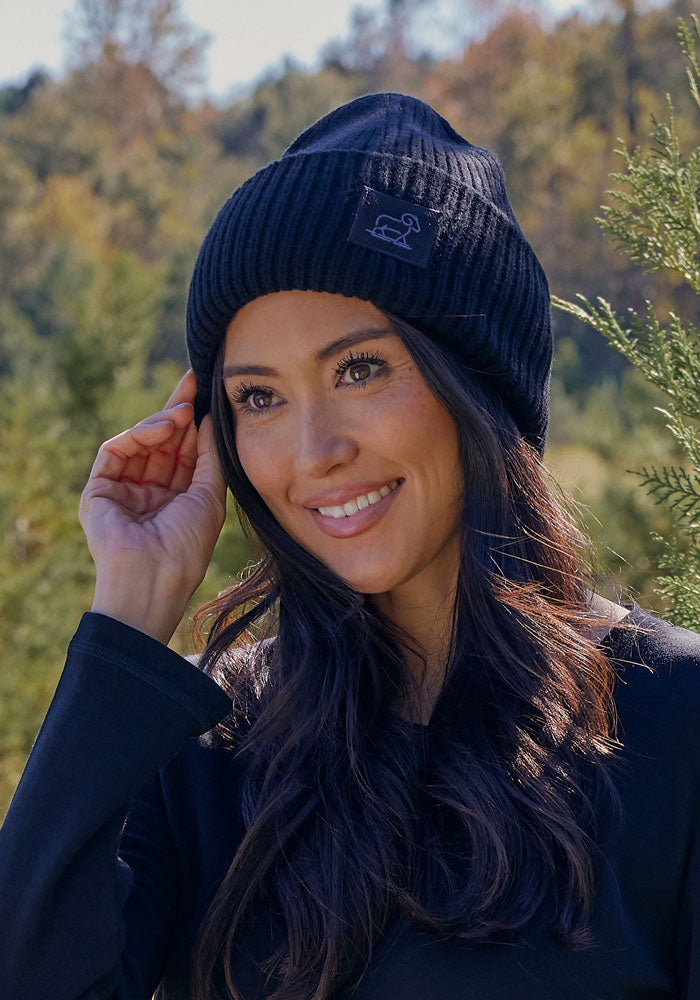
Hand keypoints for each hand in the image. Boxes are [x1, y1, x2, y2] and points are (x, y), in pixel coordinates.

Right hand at [79, 370, 226, 641]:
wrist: (153, 579)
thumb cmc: (187, 547)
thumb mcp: (210, 497)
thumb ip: (209, 457)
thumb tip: (209, 421)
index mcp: (178, 500)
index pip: (186, 452)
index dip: (196, 424)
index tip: (208, 394)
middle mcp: (150, 494)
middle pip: (163, 442)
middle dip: (177, 411)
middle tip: (191, 381)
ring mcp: (124, 492)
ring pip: (140, 443)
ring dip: (161, 422)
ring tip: (181, 412)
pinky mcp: (99, 491)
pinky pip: (115, 451)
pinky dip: (137, 436)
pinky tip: (160, 429)